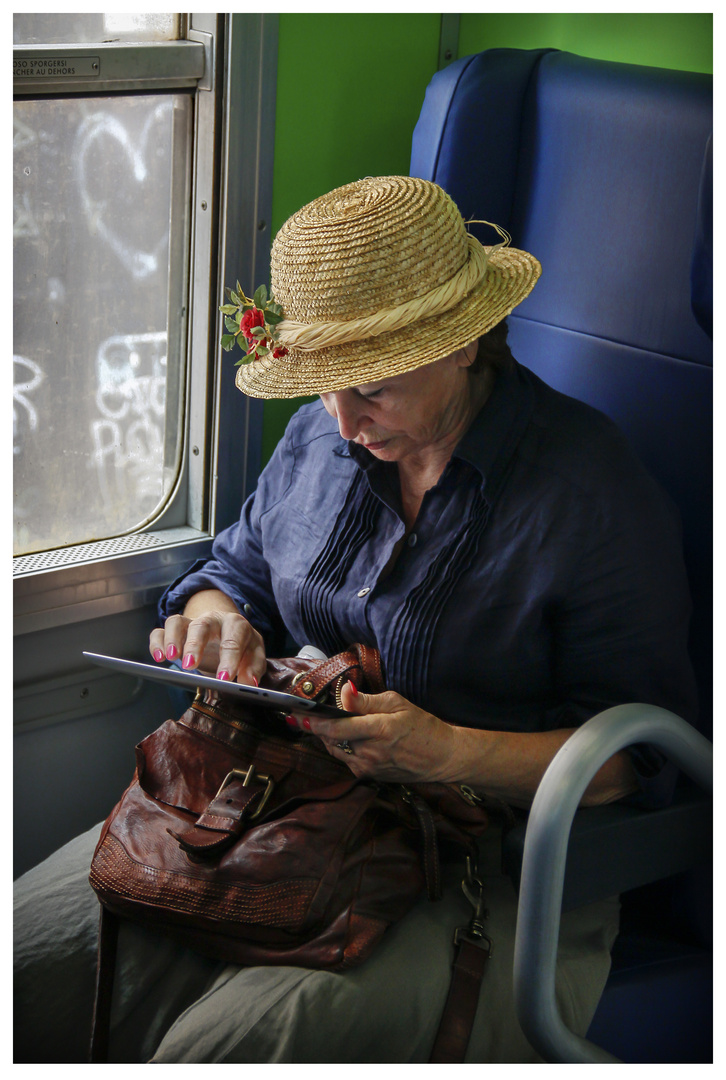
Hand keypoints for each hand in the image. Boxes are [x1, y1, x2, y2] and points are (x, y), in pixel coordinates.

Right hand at [148, 606, 265, 685]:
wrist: (230, 635)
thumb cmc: (243, 647)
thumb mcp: (254, 656)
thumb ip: (253, 668)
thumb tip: (248, 683)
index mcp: (236, 625)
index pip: (233, 640)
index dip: (229, 659)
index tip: (223, 678)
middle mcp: (212, 620)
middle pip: (201, 625)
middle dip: (195, 644)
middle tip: (189, 666)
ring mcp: (192, 624)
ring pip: (177, 622)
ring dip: (172, 639)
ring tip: (171, 658)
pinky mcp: (176, 632)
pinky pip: (160, 631)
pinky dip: (157, 642)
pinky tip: (159, 658)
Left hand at [302, 682, 459, 782]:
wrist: (441, 757)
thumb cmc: (422, 725)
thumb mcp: (397, 703)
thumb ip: (366, 700)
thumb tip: (343, 692)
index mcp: (379, 731)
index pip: (337, 727)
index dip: (314, 721)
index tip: (296, 714)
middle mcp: (370, 752)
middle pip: (331, 739)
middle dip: (315, 727)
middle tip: (299, 716)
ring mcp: (368, 767)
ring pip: (335, 749)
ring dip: (327, 736)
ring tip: (322, 723)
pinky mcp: (368, 775)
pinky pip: (345, 758)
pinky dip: (341, 745)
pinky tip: (345, 736)